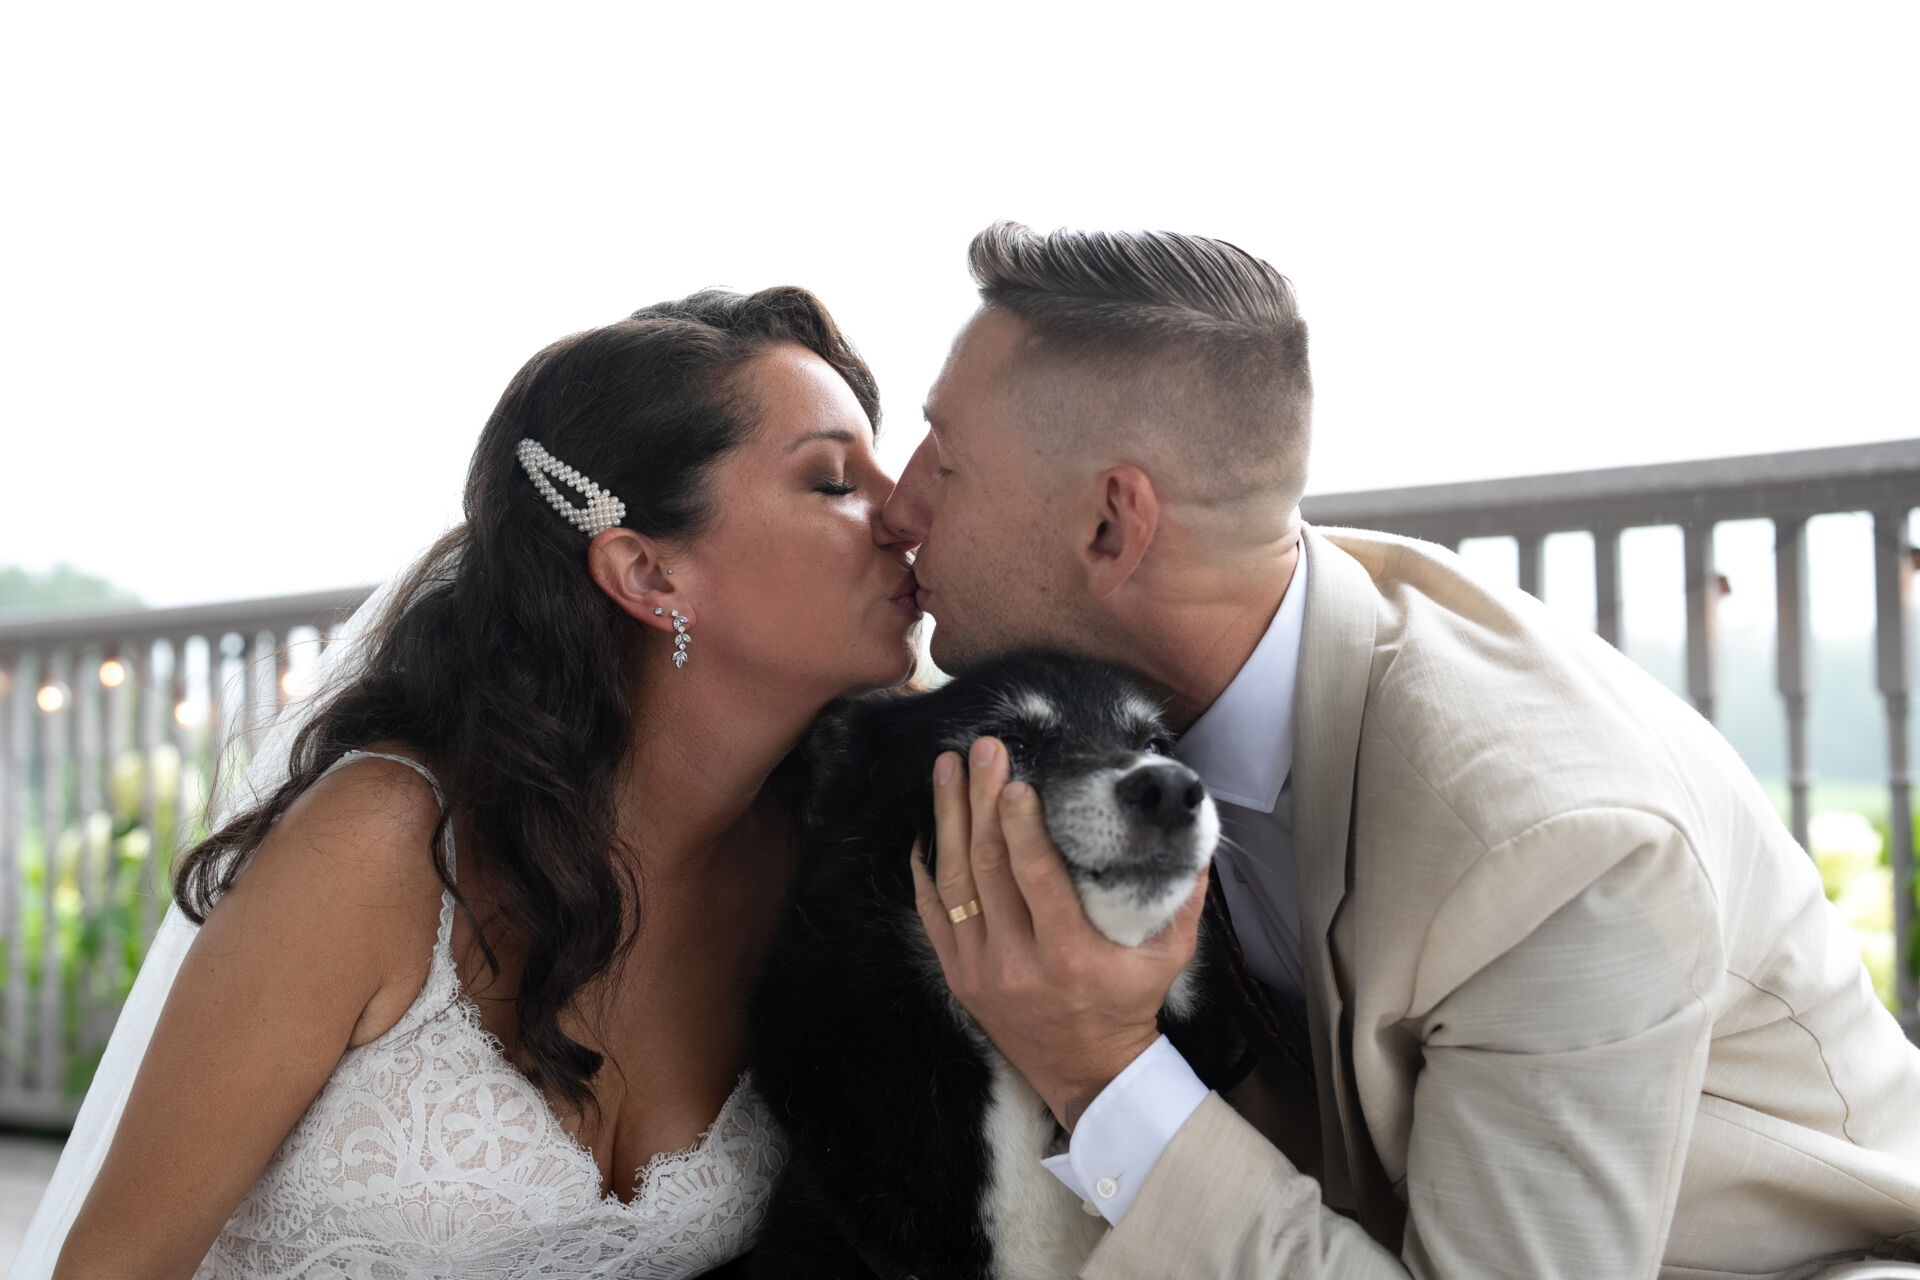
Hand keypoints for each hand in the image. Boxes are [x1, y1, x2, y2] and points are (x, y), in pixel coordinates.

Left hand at [908, 736, 1208, 1129]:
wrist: (1088, 1072)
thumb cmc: (1131, 1003)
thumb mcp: (1170, 954)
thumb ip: (1182, 893)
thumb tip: (1191, 828)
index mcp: (1070, 954)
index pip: (1037, 878)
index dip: (1021, 826)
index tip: (1015, 781)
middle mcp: (1019, 962)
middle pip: (990, 867)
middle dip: (982, 801)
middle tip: (982, 750)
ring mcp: (981, 970)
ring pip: (955, 883)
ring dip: (948, 819)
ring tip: (948, 769)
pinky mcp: (959, 976)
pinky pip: (932, 914)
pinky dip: (927, 868)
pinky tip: (927, 826)